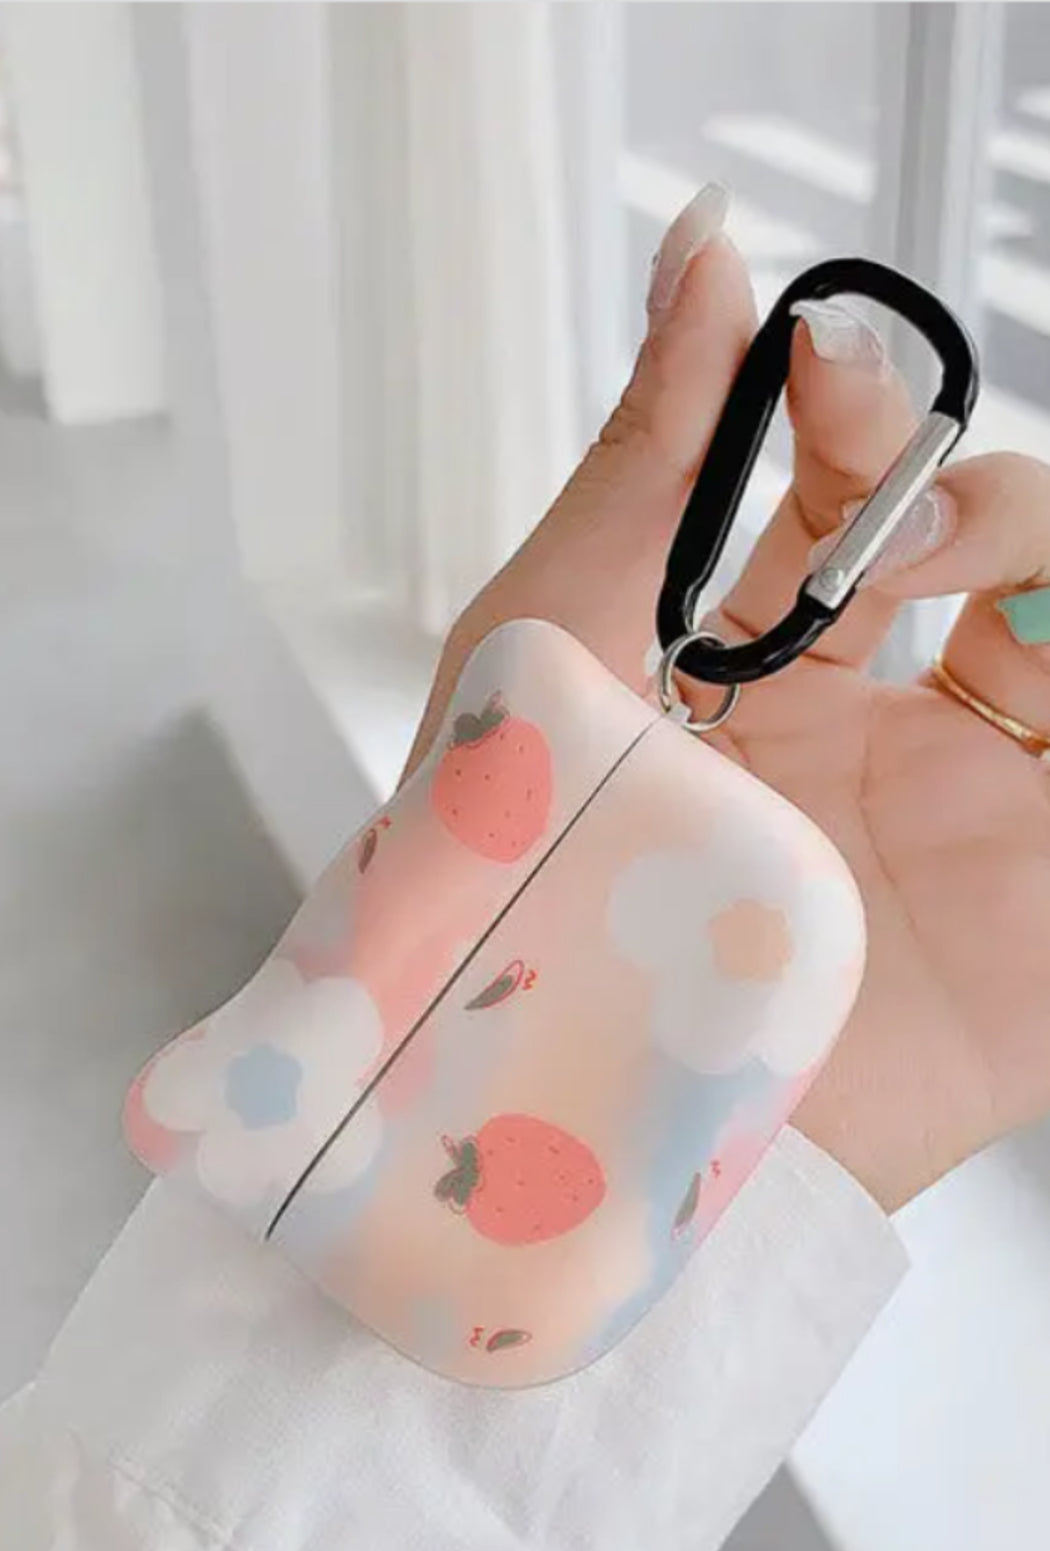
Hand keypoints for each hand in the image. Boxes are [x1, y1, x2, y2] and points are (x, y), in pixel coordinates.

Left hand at [406, 191, 1049, 1212]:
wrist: (557, 1105)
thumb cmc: (521, 867)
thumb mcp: (558, 629)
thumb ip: (649, 448)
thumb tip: (707, 245)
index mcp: (754, 674)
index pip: (850, 497)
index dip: (851, 413)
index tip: (815, 363)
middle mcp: (867, 736)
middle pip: (984, 550)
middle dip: (946, 490)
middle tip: (872, 518)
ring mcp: (962, 825)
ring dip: (1035, 549)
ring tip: (941, 568)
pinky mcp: (1036, 926)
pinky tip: (1040, 659)